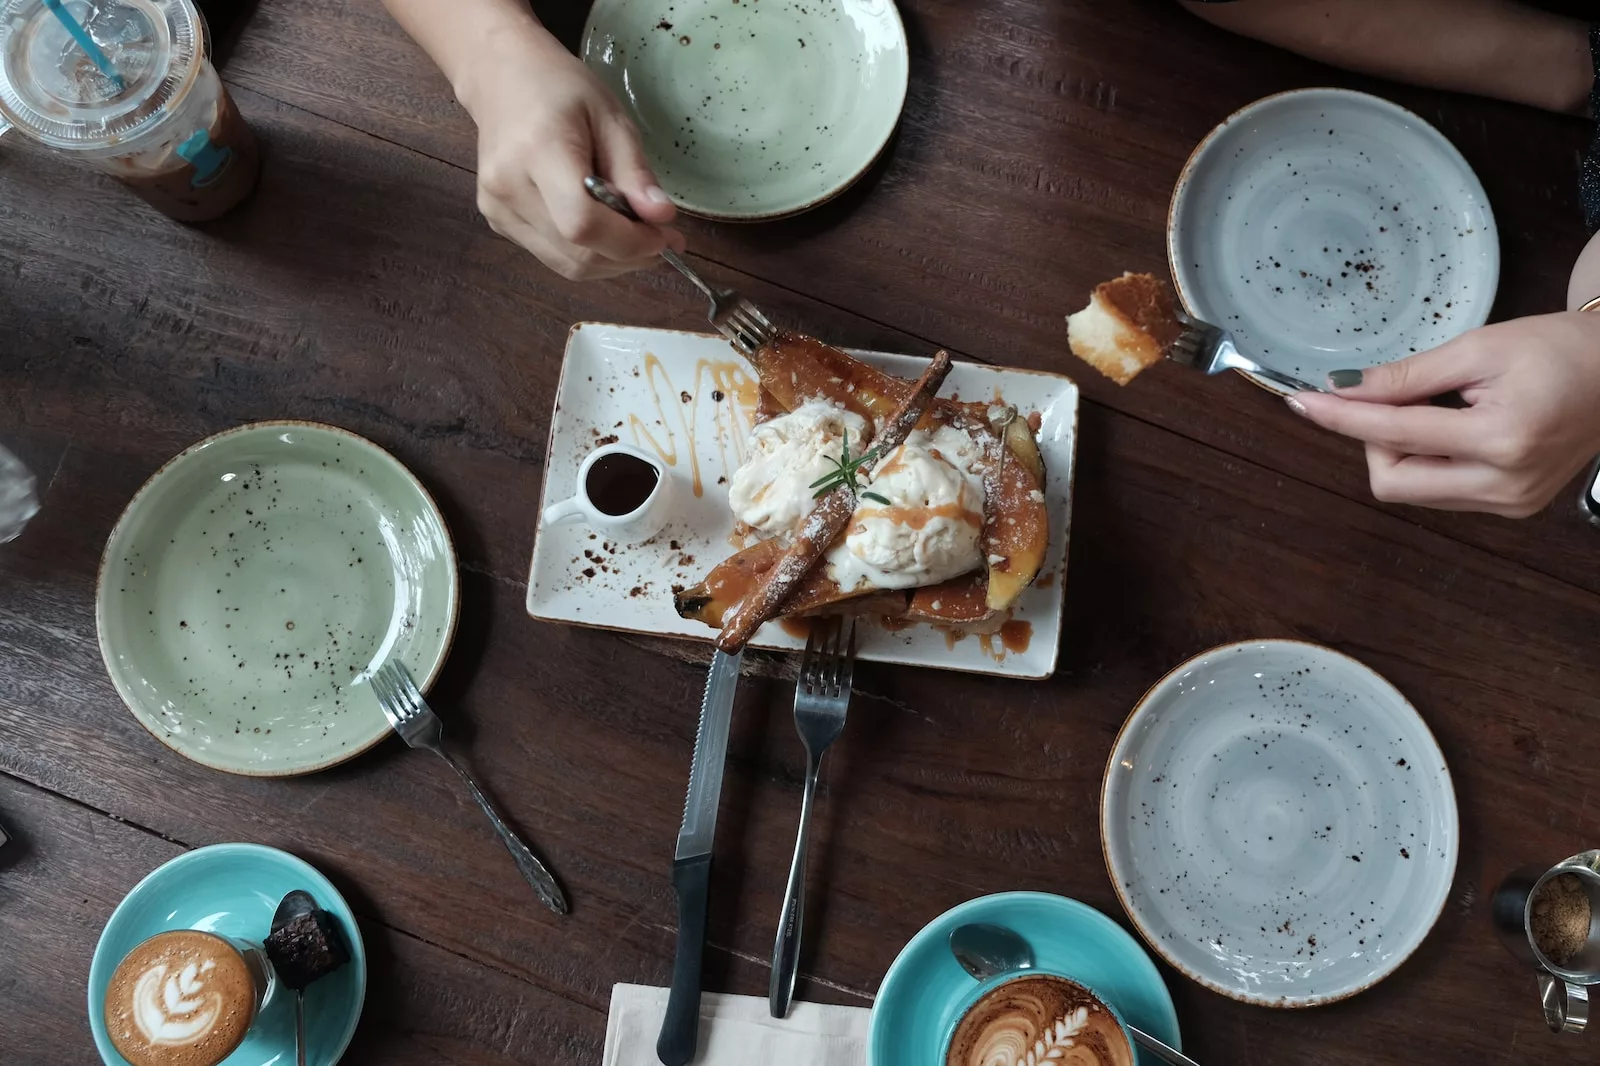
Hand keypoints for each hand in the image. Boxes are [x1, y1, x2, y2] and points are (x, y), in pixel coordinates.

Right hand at [461, 29, 683, 279]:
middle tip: (661, 237)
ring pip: (568, 265)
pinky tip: (605, 229)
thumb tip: (662, 219)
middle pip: (578, 253)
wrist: (502, 78)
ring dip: (613, 261)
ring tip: (637, 235)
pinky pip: (554, 257)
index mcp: (537, 151)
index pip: (582, 224)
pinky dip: (589, 254)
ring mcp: (498, 210)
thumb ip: (634, 171)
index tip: (665, 234)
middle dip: (629, 255)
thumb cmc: (561, 89)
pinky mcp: (499, 222)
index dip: (629, 242)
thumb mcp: (611, 118)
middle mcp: (508, 188)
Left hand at [1289, 312, 1599, 517]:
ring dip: (1400, 451)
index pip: (1396, 435)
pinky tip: (1450, 429)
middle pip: (1393, 482)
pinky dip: (1426, 461)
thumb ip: (1408, 375)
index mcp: (1502, 439)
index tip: (1304, 402)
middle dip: (1373, 442)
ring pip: (1413, 491)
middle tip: (1388, 399)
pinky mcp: (1511, 508)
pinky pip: (1440, 492)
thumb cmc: (1561, 349)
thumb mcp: (1480, 348)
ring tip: (1434, 408)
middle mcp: (1505, 485)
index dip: (1343, 417)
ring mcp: (1509, 504)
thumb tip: (1345, 389)